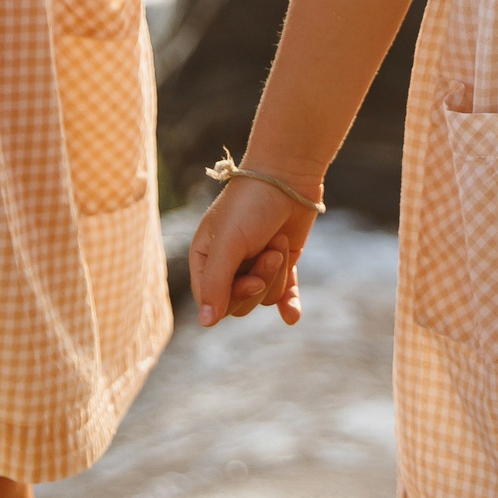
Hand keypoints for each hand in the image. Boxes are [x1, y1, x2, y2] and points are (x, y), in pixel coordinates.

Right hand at [186, 177, 316, 326]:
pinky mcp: (283, 263)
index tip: (253, 280)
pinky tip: (292, 317)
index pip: (212, 301)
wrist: (288, 174)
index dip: (234, 296)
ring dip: (278, 274)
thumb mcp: (228, 243)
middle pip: (240, 304)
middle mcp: (228, 265)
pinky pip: (283, 294)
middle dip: (261, 280)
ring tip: (280, 240)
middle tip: (272, 252)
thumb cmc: (251, 204)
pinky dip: (289, 304)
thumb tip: (206, 323)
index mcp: (204, 258)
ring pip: (265, 297)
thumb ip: (215, 283)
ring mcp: (256, 265)